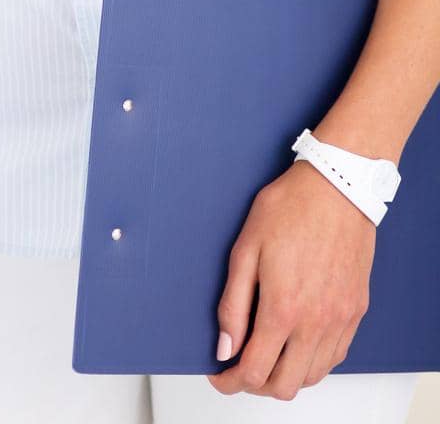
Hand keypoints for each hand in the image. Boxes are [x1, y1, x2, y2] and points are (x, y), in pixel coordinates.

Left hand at [207, 159, 375, 399]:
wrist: (337, 188)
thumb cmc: (290, 208)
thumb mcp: (245, 249)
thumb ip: (233, 304)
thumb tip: (225, 347)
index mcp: (283, 309)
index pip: (254, 371)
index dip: (230, 381)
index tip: (218, 374)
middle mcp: (316, 323)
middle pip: (284, 386)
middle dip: (256, 384)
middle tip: (239, 365)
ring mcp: (340, 320)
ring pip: (312, 376)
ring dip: (286, 374)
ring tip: (267, 352)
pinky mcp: (356, 312)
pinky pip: (335, 357)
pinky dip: (312, 361)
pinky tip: (297, 341)